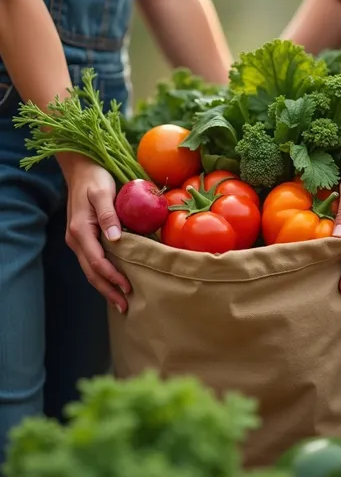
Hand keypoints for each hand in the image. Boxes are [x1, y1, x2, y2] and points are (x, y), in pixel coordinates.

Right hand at [62, 156, 130, 312]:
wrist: (81, 169)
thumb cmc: (95, 178)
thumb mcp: (103, 192)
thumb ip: (109, 214)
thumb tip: (116, 238)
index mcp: (80, 231)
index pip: (97, 262)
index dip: (112, 277)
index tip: (128, 288)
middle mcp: (76, 239)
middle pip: (91, 273)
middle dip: (108, 291)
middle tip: (125, 307)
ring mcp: (78, 240)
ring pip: (90, 270)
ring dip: (104, 286)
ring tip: (120, 301)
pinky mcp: (83, 238)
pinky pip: (92, 261)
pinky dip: (102, 275)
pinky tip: (112, 282)